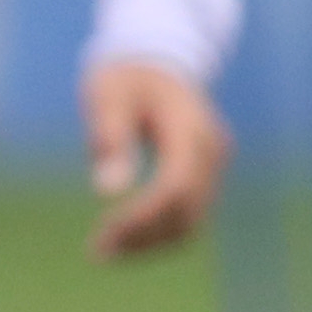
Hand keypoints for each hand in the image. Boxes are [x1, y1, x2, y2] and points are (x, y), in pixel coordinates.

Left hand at [81, 58, 229, 259]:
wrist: (156, 59)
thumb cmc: (124, 77)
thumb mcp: (107, 97)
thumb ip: (109, 137)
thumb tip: (107, 190)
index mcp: (189, 128)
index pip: (174, 187)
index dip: (142, 217)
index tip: (104, 235)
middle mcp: (212, 149)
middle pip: (187, 211)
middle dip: (143, 237)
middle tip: (96, 252)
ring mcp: (215, 163)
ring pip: (192, 221)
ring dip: (152, 243)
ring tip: (105, 251)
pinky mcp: (208, 173)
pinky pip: (190, 214)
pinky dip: (160, 232)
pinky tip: (125, 239)